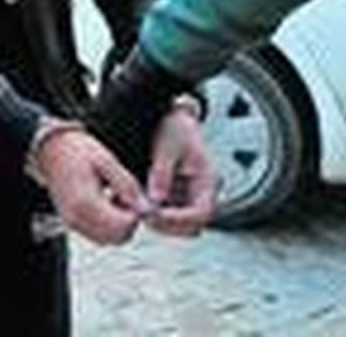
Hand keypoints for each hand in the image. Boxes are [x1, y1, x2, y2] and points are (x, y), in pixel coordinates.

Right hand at [32, 126, 143, 245]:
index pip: (123, 225)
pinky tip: (106, 203)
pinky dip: (108, 225)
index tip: (133, 194)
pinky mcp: (72, 223)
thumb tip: (144, 206)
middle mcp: (77, 218)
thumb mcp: (107, 161)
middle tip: (125, 196)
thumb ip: (126, 185)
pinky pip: (98, 235)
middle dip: (129, 220)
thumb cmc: (77, 151)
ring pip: (109, 239)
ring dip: (119, 224)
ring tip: (115, 197)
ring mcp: (72, 223)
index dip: (135, 212)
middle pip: (117, 237)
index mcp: (85, 202)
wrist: (52, 150)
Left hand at [143, 107, 214, 236]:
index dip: (178, 219)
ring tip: (137, 209)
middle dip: (166, 224)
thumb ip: (161, 173)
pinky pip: (167, 216)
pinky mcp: (175, 199)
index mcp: (208, 180)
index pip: (201, 213)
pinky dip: (154, 214)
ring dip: (159, 222)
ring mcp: (189, 198)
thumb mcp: (167, 145)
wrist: (170, 118)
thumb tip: (155, 199)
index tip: (154, 215)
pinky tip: (138, 204)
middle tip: (142, 214)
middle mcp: (201, 193)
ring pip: (178, 225)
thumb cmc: (174, 127)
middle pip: (191, 226)